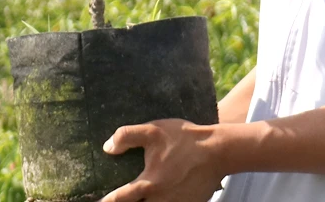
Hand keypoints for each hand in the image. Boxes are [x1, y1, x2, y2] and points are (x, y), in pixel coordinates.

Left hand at [99, 119, 224, 201]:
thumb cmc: (184, 139)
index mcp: (148, 184)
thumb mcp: (154, 130)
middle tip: (120, 199)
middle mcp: (159, 200)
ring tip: (142, 196)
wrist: (217, 151)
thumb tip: (107, 148)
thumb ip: (127, 136)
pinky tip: (162, 194)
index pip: (119, 199)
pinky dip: (164, 201)